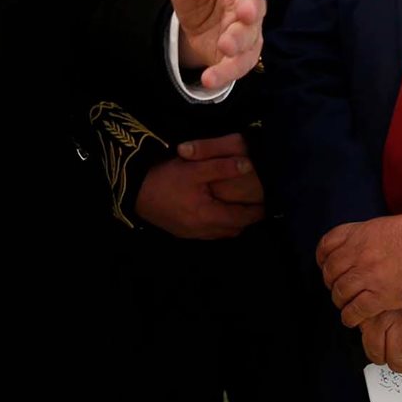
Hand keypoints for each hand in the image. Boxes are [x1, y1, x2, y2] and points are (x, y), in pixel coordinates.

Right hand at [135, 137, 264, 238]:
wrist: (133, 190)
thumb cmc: (165, 177)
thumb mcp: (194, 167)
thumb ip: (222, 167)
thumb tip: (248, 166)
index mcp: (208, 216)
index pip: (242, 218)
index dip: (257, 211)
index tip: (269, 202)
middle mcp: (201, 231)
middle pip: (233, 230)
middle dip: (246, 218)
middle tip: (256, 203)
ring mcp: (190, 234)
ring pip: (221, 233)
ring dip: (232, 222)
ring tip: (239, 206)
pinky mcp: (181, 232)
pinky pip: (208, 233)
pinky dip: (218, 224)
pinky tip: (216, 210)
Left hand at [170, 0, 282, 89]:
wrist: (194, 25)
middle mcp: (246, 5)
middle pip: (255, 9)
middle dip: (252, 12)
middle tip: (244, 13)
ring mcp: (247, 32)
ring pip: (250, 39)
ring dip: (239, 43)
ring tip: (223, 47)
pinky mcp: (240, 56)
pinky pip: (238, 66)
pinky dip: (225, 74)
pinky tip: (209, 78)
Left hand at [317, 211, 401, 326]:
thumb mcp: (386, 226)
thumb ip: (369, 237)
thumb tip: (365, 247)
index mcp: (359, 234)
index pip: (327, 245)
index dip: (324, 259)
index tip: (327, 266)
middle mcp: (358, 254)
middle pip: (331, 272)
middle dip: (332, 283)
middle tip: (339, 289)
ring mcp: (367, 275)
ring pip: (340, 292)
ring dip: (341, 301)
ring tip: (346, 305)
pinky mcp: (380, 296)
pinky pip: (355, 310)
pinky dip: (350, 317)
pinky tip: (353, 319)